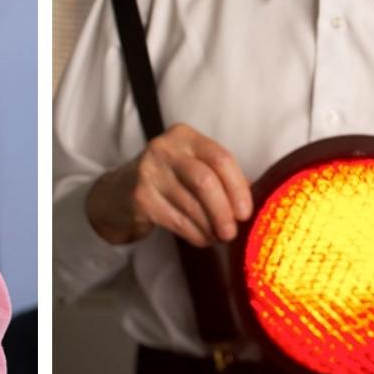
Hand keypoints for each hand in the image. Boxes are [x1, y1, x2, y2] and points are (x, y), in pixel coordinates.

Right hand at [85, 123, 251, 246]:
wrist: (117, 193)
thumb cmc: (167, 180)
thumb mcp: (191, 167)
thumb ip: (220, 176)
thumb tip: (255, 197)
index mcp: (184, 135)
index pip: (220, 157)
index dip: (239, 187)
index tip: (246, 212)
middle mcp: (164, 148)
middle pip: (206, 181)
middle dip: (224, 211)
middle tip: (232, 232)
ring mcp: (149, 171)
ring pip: (192, 205)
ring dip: (210, 227)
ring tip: (217, 237)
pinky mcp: (140, 196)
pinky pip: (177, 220)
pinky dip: (195, 234)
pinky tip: (201, 238)